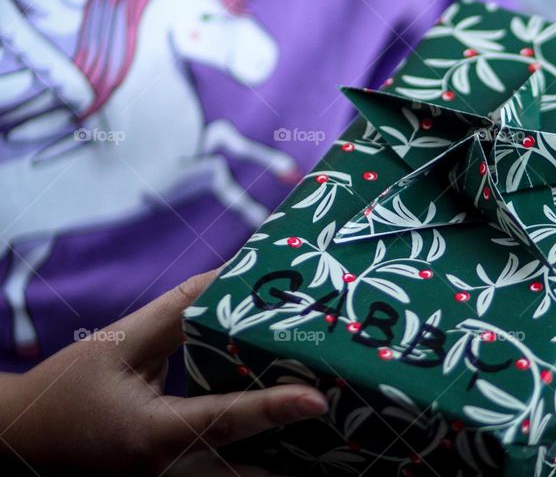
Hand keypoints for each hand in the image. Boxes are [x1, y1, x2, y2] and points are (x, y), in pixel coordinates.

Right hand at [0, 268, 327, 475]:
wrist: (19, 443)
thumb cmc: (68, 390)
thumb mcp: (117, 345)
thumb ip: (175, 313)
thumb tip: (229, 275)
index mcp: (151, 436)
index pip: (222, 421)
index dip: (271, 409)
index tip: (317, 400)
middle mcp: (167, 473)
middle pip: (245, 471)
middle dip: (296, 455)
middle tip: (347, 429)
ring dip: (281, 464)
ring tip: (334, 440)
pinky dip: (255, 465)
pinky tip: (290, 446)